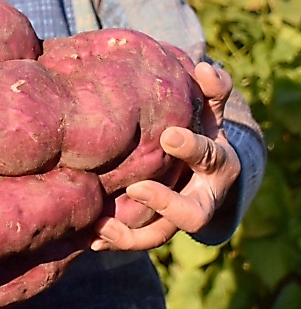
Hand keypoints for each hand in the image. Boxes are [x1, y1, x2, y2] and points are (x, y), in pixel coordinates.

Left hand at [91, 61, 240, 251]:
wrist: (201, 166)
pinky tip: (90, 236)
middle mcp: (202, 197)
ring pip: (161, 235)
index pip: (212, 159)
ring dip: (133, 234)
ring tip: (103, 225)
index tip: (169, 135)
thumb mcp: (210, 107)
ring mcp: (178, 218)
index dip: (193, 149)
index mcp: (219, 165)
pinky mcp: (156, 228)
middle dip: (166, 203)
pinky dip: (115, 239)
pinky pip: (137, 241)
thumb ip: (212, 88)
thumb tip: (204, 67)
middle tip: (137, 188)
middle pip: (193, 213)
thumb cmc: (200, 126)